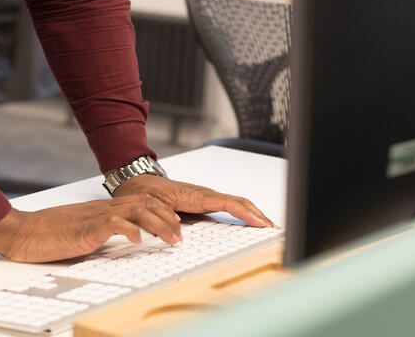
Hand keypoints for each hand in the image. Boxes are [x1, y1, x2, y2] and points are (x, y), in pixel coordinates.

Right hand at [0, 194, 181, 262]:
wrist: (20, 231)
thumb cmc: (44, 234)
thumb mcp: (79, 231)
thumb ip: (98, 231)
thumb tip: (115, 240)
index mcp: (100, 210)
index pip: (138, 202)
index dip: (160, 211)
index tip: (175, 225)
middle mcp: (101, 209)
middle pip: (143, 204)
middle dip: (167, 218)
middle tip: (181, 234)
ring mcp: (93, 217)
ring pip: (135, 211)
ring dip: (158, 224)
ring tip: (171, 238)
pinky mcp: (84, 228)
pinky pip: (112, 225)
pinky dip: (129, 230)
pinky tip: (139, 239)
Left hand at [113, 174, 276, 227]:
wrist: (139, 183)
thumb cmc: (147, 193)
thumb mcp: (154, 206)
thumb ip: (164, 218)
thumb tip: (177, 231)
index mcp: (196, 195)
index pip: (228, 203)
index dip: (245, 213)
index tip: (260, 223)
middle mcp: (206, 194)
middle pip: (240, 202)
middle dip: (258, 215)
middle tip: (274, 229)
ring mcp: (207, 196)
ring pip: (238, 203)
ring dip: (255, 213)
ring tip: (270, 227)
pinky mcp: (206, 200)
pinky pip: (230, 205)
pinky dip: (244, 212)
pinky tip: (252, 221)